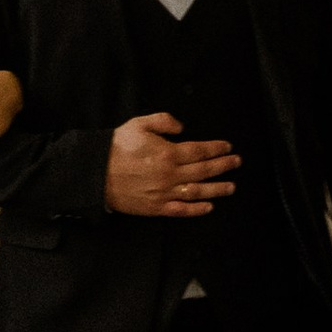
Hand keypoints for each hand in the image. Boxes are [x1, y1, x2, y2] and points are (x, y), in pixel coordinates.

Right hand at [107, 111, 239, 216]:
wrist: (95, 172)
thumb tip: (182, 127)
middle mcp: (170, 175)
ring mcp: (164, 193)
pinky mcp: (156, 207)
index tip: (228, 147)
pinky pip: (181, 210)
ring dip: (217, 189)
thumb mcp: (139, 124)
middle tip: (236, 163)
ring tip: (231, 187)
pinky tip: (208, 207)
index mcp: (168, 153)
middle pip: (203, 170)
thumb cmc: (117, 147)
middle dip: (223, 166)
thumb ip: (164, 121)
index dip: (216, 148)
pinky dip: (196, 210)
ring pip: (197, 192)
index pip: (200, 150)